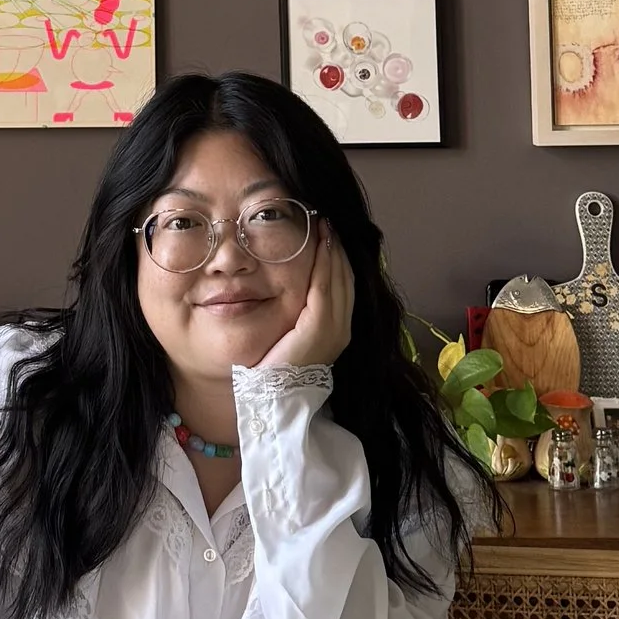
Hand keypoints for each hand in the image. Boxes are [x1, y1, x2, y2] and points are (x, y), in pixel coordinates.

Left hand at [259, 226, 353, 373]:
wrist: (273, 397)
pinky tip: (321, 243)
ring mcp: (335, 328)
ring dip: (333, 249)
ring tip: (326, 225)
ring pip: (338, 278)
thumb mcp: (295, 336)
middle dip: (338, 248)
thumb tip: (297, 292)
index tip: (331, 233)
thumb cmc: (276, 368)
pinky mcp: (320, 328)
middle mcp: (343, 328)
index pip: (344, 286)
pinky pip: (324, 287)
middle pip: (346, 278)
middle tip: (330, 221)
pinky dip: (324, 263)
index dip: (339, 258)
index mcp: (338, 330)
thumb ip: (301, 314)